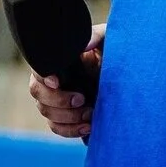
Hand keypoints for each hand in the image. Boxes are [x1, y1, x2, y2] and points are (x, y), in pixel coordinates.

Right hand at [27, 24, 104, 138]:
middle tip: (81, 100)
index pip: (38, 67)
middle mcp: (53, 79)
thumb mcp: (110, 39)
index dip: (42, 75)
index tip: (57, 82)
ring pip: (46, 111)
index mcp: (58, 60)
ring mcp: (56, 99)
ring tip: (90, 115)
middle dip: (58, 100)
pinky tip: (87, 127)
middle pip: (37, 92)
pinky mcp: (65, 116)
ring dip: (67, 117)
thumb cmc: (115, 52)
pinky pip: (57, 127)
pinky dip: (70, 130)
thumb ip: (96, 36)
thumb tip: (83, 45)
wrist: (128, 77)